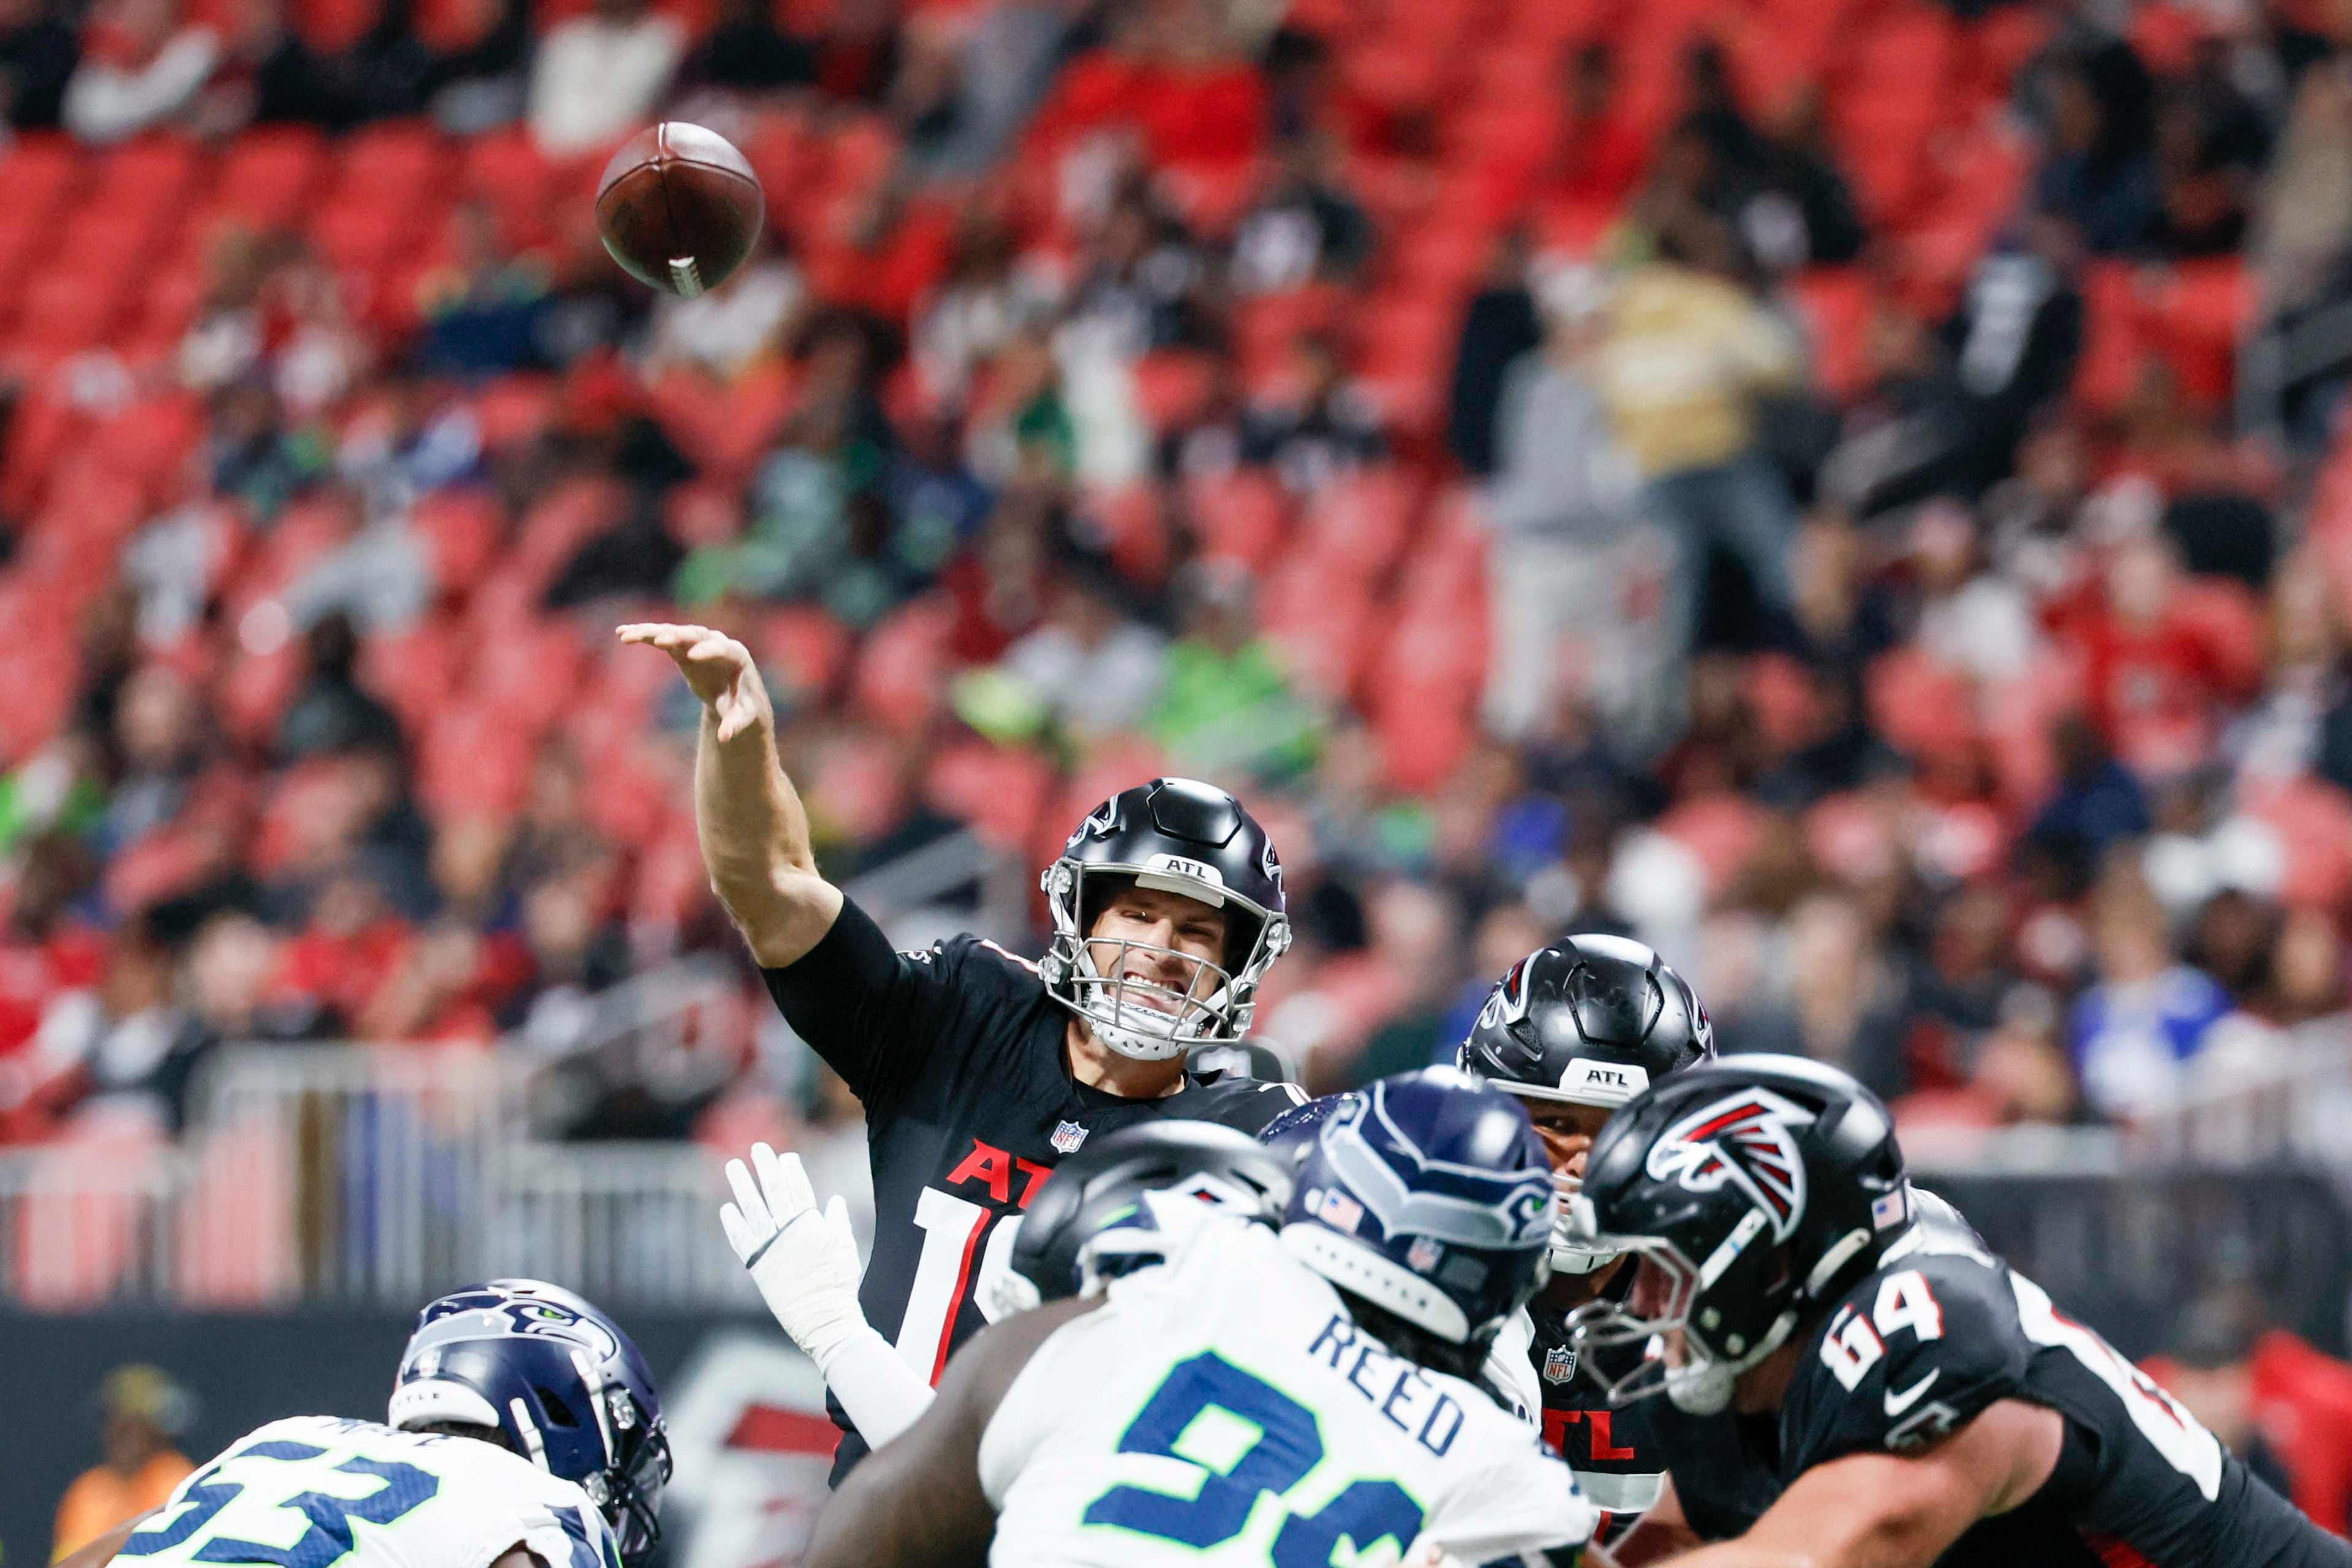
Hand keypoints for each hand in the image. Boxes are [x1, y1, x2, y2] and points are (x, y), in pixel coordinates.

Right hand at [616, 623, 770, 742]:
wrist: (736, 692)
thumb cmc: (742, 703)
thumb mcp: (742, 715)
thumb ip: (735, 723)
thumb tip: (724, 738)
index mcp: (735, 655)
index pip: (722, 648)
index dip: (708, 651)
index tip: (693, 656)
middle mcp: (715, 642)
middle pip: (696, 634)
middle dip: (679, 637)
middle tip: (662, 641)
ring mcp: (697, 642)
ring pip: (673, 632)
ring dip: (652, 633)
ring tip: (627, 636)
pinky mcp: (681, 646)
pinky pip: (661, 637)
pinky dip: (643, 635)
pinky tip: (621, 633)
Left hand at [720, 1143, 868, 1368]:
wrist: (823, 1319)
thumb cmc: (838, 1285)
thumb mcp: (846, 1249)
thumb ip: (837, 1222)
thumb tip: (834, 1200)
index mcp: (812, 1226)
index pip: (799, 1190)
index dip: (791, 1171)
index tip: (784, 1156)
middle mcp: (789, 1232)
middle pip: (775, 1192)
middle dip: (767, 1168)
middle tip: (758, 1148)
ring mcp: (771, 1248)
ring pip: (753, 1209)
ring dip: (743, 1186)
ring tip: (732, 1166)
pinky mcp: (757, 1266)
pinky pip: (741, 1240)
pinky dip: (733, 1224)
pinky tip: (726, 1208)